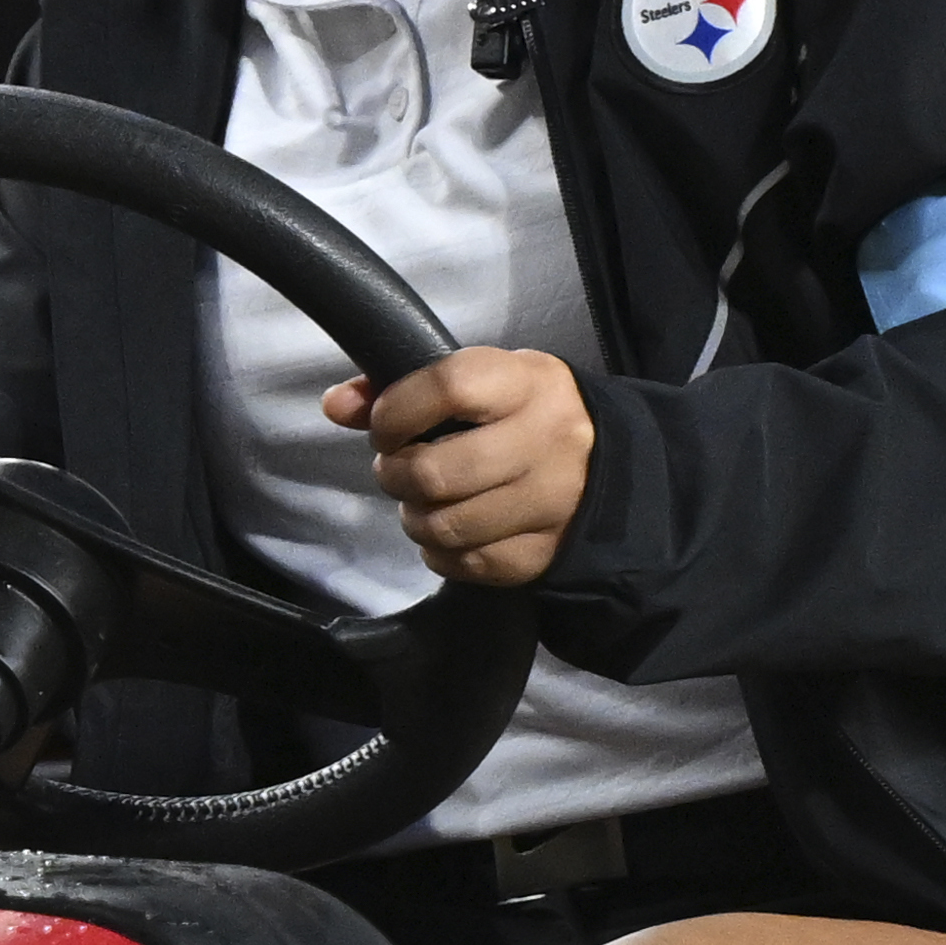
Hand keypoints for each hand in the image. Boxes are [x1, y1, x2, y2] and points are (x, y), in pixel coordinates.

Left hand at [332, 346, 592, 587]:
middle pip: (437, 472)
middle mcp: (547, 441)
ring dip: (415, 518)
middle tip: (398, 470)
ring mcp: (552, 501)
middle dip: (396, 476)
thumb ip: (403, 387)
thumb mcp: (481, 381)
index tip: (384, 427)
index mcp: (527, 384)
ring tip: (421, 502)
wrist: (609, 461)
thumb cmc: (524, 413)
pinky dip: (441, 553)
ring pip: (448, 525)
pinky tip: (447, 533)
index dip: (395, 412)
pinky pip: (468, 563)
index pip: (448, 389)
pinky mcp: (547, 551)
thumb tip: (335, 404)